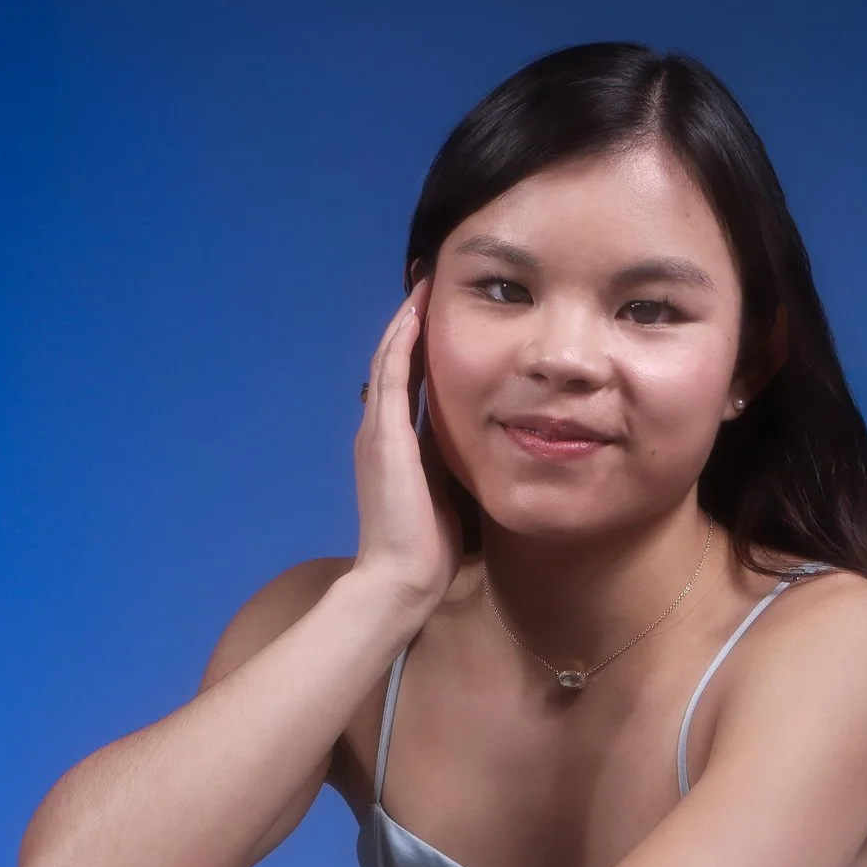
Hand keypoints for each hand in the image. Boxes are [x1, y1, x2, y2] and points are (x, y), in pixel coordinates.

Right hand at [351, 278, 461, 612]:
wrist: (401, 578)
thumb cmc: (428, 551)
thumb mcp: (448, 496)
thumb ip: (457, 467)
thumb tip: (488, 448)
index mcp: (396, 448)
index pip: (408, 387)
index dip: (422, 353)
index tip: (442, 324)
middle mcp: (379, 433)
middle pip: (394, 365)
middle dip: (412, 328)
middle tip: (429, 290)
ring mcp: (377, 431)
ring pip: (390, 361)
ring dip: (406, 322)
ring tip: (423, 287)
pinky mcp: (384, 435)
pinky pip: (392, 374)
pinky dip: (403, 341)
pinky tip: (417, 312)